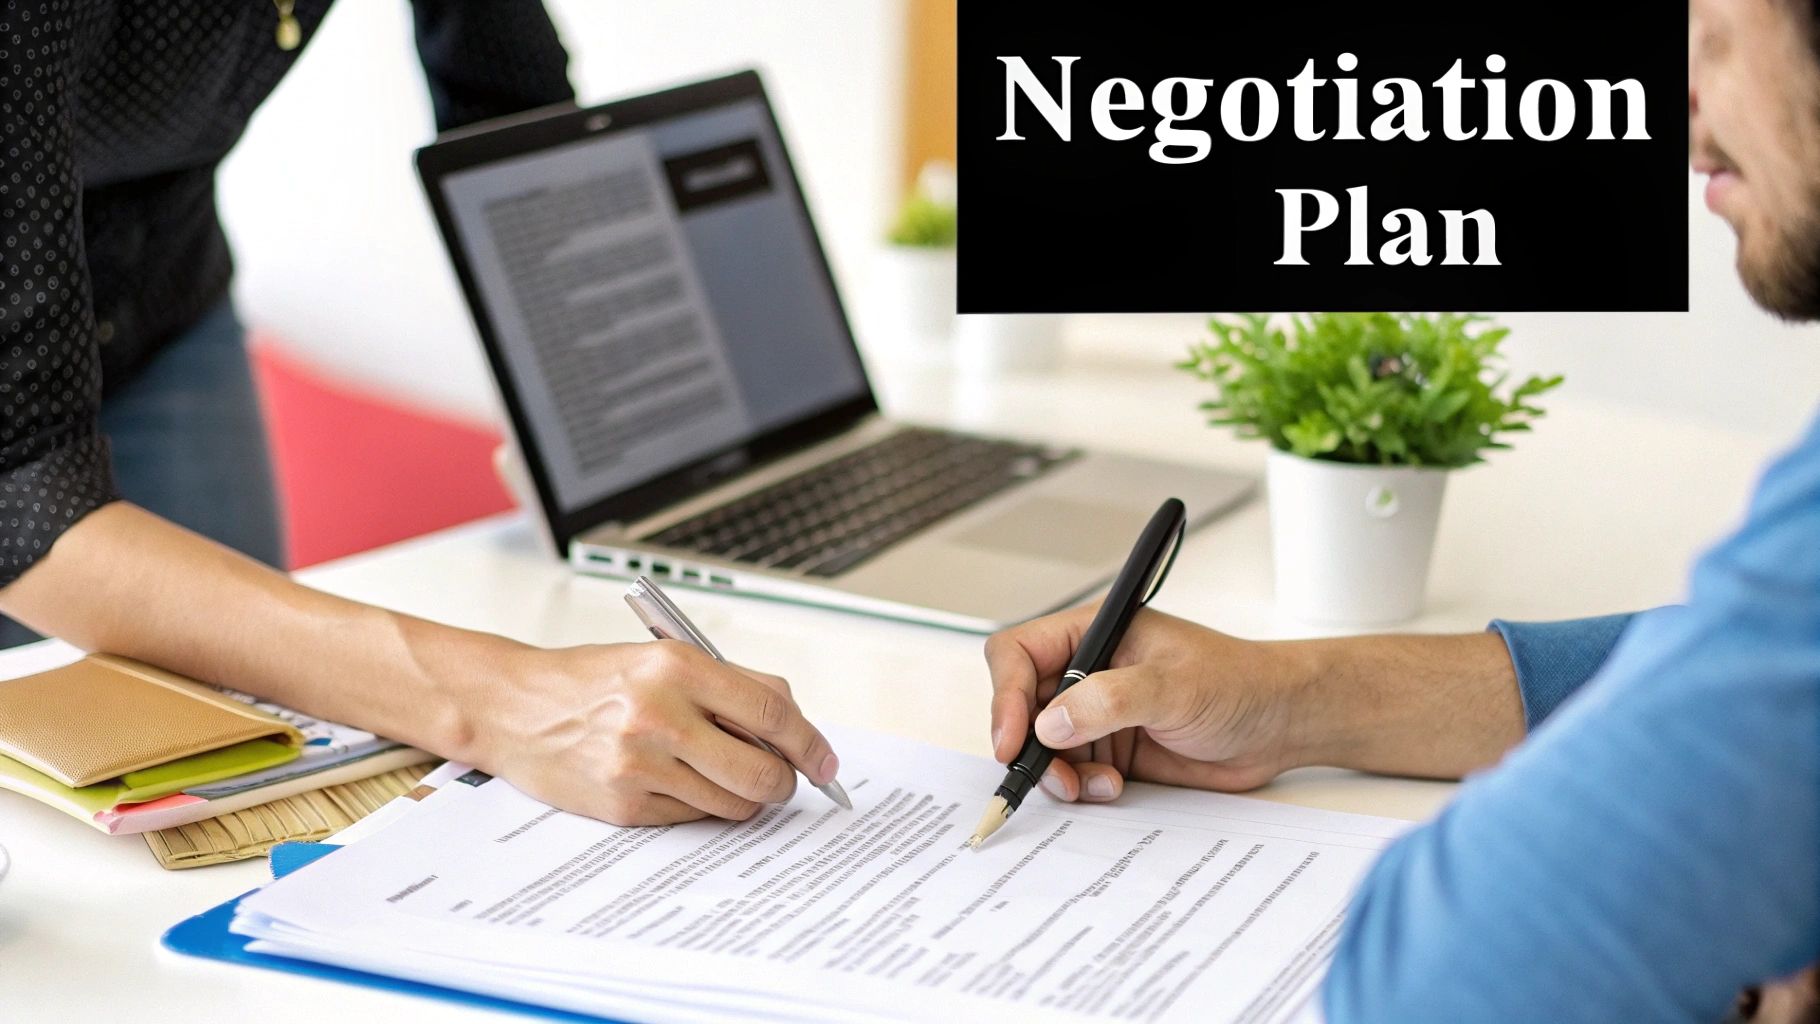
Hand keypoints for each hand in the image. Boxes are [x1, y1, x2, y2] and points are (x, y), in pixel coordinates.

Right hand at [474, 640, 840, 825]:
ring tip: (719, 772)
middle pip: (763, 771)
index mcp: (678, 667)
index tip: (826, 761)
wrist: (515, 707)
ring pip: (733, 803)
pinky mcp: (626, 806)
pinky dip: (700, 806)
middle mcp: (660, 716)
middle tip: (781, 778)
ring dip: (743, 796)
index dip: (811, 743)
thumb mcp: (664, 658)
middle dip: (784, 782)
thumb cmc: (593, 680)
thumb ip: (731, 685)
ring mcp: (641, 766)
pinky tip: (677, 781)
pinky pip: (695, 819)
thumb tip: (795, 724)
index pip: (773, 711)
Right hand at [986, 605, 1316, 803]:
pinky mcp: (1112, 749)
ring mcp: (1097, 713)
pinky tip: (1113, 787)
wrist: (1280, 726)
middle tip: (1051, 777)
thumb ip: (1110, 700)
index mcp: (1094, 633)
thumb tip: (1049, 722)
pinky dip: (1081, 787)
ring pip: (1042, 747)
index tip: (1013, 740)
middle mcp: (1087, 670)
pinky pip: (1072, 772)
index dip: (1005, 695)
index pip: (1019, 653)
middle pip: (1022, 706)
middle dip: (1028, 746)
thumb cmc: (1239, 683)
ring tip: (1093, 785)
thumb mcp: (1173, 686)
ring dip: (1058, 773)